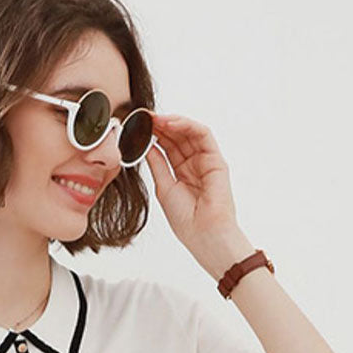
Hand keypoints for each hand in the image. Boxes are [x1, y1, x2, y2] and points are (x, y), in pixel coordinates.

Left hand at [144, 112, 253, 276]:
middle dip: (160, 125)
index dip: (153, 135)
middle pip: (177, 137)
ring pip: (189, 132)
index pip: (167, 147)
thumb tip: (145, 145)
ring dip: (172, 122)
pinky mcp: (216, 160)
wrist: (204, 235)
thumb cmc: (186, 220)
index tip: (136, 126)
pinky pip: (203, 135)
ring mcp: (206, 161)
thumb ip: (157, 164)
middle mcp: (194, 164)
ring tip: (154, 119)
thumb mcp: (163, 187)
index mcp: (181, 173)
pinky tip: (170, 124)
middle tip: (142, 116)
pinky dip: (187, 125)